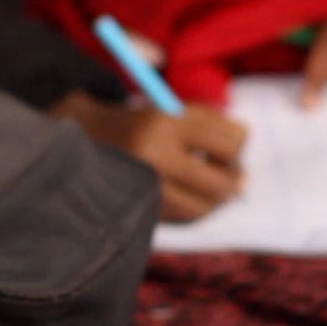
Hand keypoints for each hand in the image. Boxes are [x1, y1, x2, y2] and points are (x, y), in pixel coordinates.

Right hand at [49, 90, 247, 222]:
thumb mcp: (169, 108)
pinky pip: (182, 217)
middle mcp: (154, 156)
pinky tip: (192, 195)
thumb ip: (209, 119)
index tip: (236, 145)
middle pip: (219, 183)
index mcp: (163, 122)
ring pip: (203, 207)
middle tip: (237, 175)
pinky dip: (195, 208)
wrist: (80, 139)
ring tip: (215, 186)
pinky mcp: (138, 209)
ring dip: (216, 199)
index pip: (227, 142)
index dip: (239, 147)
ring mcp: (144, 187)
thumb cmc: (136, 121)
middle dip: (234, 179)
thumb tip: (246, 138)